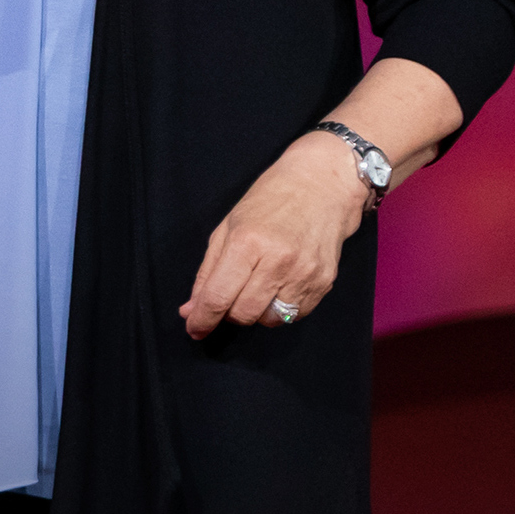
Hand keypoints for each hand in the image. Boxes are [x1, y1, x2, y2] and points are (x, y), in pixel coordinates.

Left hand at [179, 132, 365, 337]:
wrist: (323, 185)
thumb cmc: (270, 200)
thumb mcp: (228, 227)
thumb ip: (208, 272)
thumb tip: (190, 310)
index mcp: (247, 242)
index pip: (218, 297)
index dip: (202, 319)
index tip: (194, 328)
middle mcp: (278, 261)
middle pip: (243, 314)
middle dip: (229, 312)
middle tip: (230, 295)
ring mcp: (304, 274)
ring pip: (269, 320)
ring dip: (256, 312)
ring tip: (257, 285)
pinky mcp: (324, 283)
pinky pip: (295, 315)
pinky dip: (281, 308)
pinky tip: (280, 284)